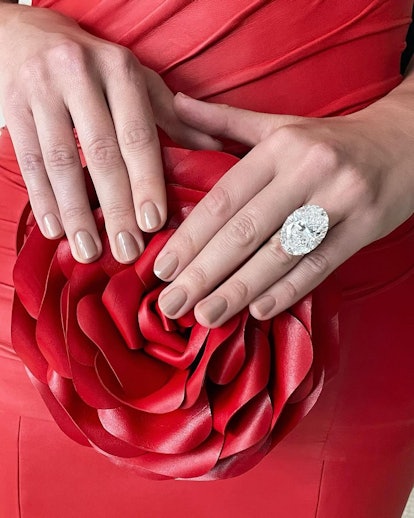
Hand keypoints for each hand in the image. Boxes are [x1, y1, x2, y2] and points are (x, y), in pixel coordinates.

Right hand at [0, 5, 218, 262]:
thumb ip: (173, 116)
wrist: (28, 35)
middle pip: (101, 154)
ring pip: (59, 162)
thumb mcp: (137, 80)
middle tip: (127, 251)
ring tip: (88, 251)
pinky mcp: (12, 106)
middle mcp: (79, 74)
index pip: (137, 135)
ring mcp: (40, 89)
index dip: (146, 182)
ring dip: (75, 213)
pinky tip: (55, 229)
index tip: (153, 224)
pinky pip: (28, 160)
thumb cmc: (95, 66)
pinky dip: (42, 198)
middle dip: (115, 208)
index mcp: (119, 69)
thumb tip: (216, 147)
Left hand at [153, 91, 413, 326]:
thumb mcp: (279, 125)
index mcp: (280, 147)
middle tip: (173, 303)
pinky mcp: (365, 228)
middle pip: (246, 231)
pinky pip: (320, 265)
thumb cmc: (330, 141)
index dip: (191, 237)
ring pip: (280, 254)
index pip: (224, 199)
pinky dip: (287, 291)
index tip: (162, 268)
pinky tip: (257, 310)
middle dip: (204, 272)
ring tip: (206, 315)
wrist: (405, 142)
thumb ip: (224, 121)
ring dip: (239, 290)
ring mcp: (340, 201)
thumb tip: (173, 103)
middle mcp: (308, 172)